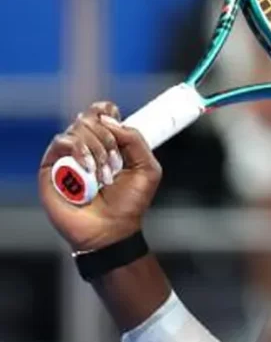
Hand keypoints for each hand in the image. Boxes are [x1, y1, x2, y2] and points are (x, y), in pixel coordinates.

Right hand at [37, 102, 161, 251]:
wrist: (112, 230)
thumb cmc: (129, 203)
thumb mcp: (148, 168)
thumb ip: (135, 139)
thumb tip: (109, 118)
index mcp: (108, 142)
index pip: (102, 111)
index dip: (108, 112)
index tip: (119, 128)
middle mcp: (86, 145)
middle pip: (91, 117)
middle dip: (108, 138)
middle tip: (116, 164)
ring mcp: (68, 155)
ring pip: (78, 127)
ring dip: (97, 149)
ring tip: (104, 175)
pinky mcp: (51, 166)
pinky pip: (62, 142)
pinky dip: (79, 150)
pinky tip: (88, 170)